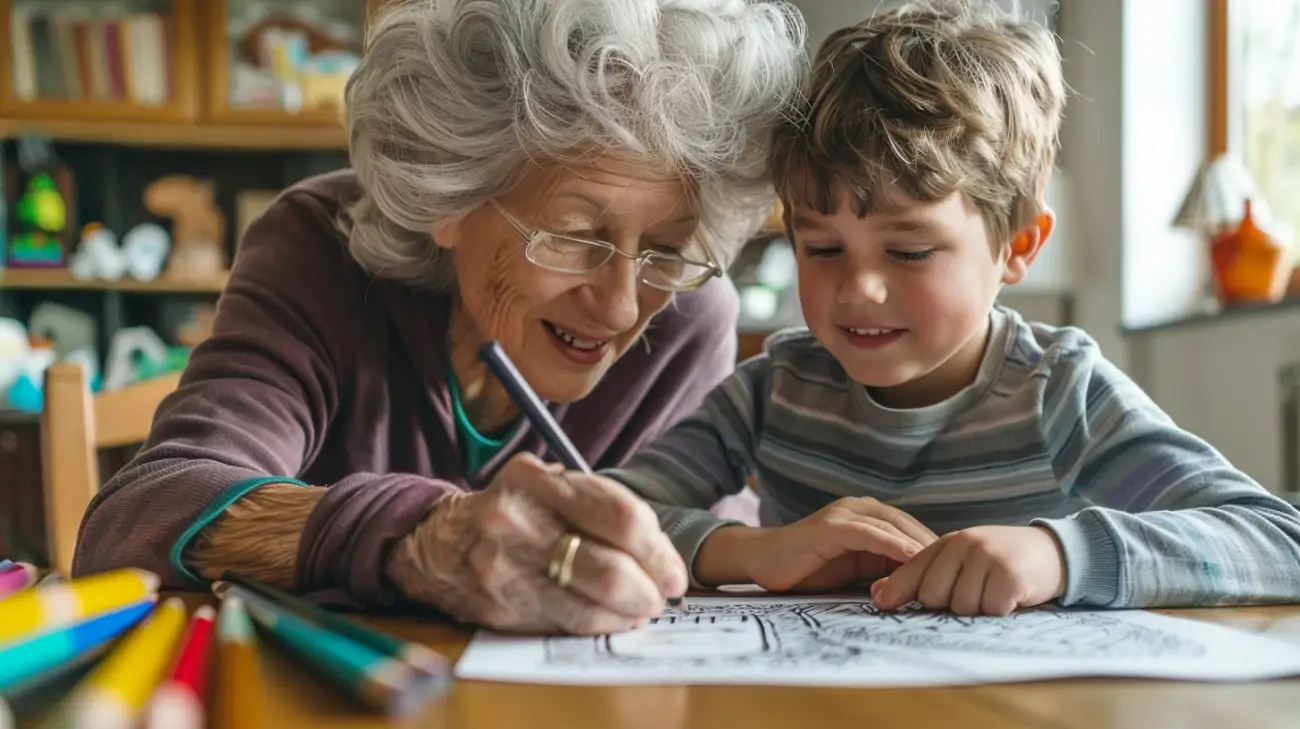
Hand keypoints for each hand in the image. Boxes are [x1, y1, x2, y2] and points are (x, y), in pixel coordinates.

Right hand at [384, 453, 686, 634]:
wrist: (437, 543)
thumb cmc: (512, 512)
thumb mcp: (548, 487)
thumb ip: (600, 505)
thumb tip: (661, 552)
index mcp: (535, 479)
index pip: (620, 516)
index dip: (658, 549)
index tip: (672, 566)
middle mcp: (516, 520)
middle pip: (610, 567)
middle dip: (650, 587)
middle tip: (663, 593)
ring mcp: (504, 566)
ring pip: (592, 601)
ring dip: (630, 611)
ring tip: (641, 607)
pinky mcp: (500, 605)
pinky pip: (569, 622)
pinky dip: (602, 624)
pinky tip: (611, 617)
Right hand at [698, 497, 937, 591]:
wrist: (762, 561)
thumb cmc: (806, 567)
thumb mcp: (852, 568)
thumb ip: (880, 567)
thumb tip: (918, 584)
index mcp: (866, 517)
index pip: (910, 529)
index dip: (934, 547)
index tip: (959, 567)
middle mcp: (858, 509)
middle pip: (907, 524)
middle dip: (934, 546)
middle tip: (961, 567)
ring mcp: (843, 516)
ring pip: (892, 526)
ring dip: (919, 545)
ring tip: (945, 564)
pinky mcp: (830, 528)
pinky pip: (868, 534)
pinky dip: (892, 544)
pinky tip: (912, 557)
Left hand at [870, 526, 1066, 614]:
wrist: (1053, 552)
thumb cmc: (1000, 563)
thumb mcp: (961, 563)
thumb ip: (922, 576)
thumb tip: (877, 594)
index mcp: (949, 543)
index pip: (913, 569)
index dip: (896, 590)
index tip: (881, 604)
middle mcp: (965, 545)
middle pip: (933, 595)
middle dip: (948, 605)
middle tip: (972, 594)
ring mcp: (987, 558)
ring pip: (961, 606)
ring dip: (977, 610)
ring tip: (992, 594)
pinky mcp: (1009, 575)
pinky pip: (989, 610)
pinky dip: (998, 611)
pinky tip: (1009, 598)